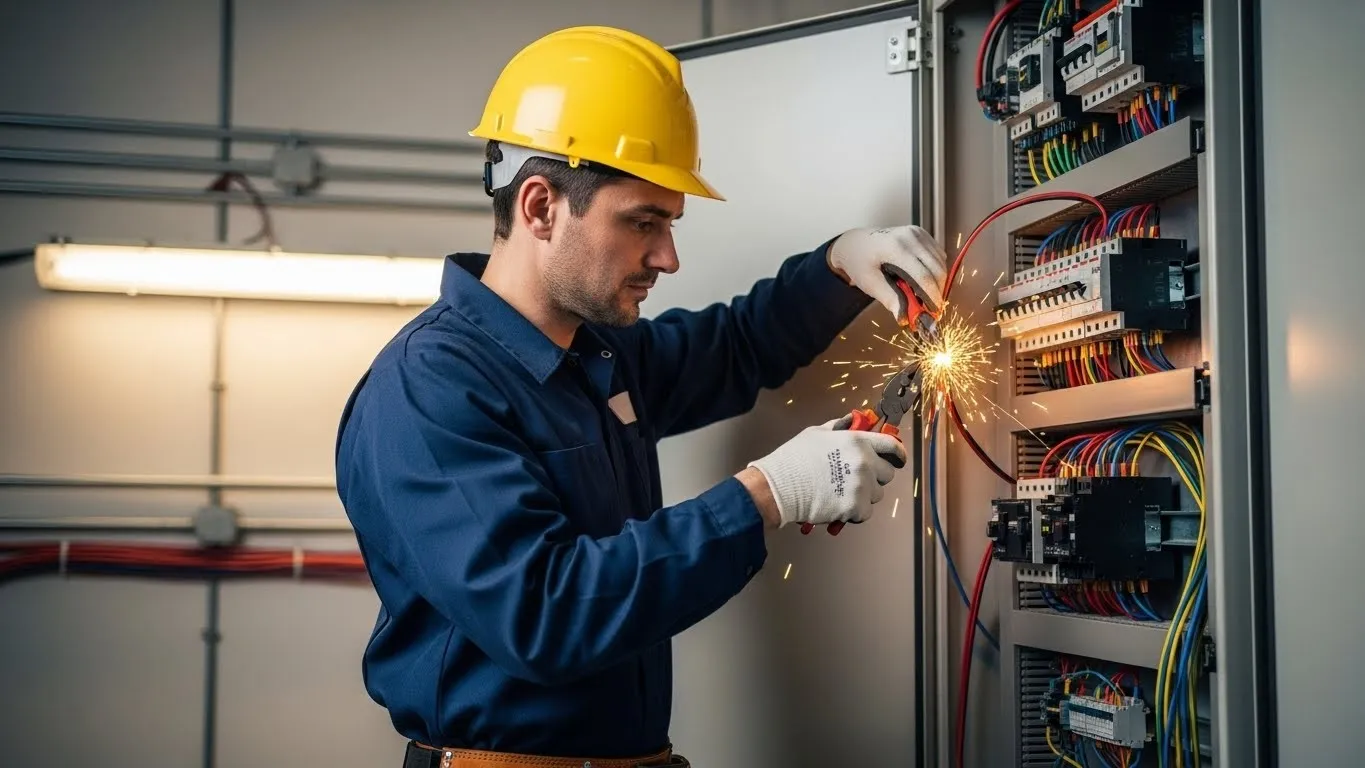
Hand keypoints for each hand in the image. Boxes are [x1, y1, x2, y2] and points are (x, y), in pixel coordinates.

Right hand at [742, 417, 905, 529]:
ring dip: (865, 495)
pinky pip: (866, 512)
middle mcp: (865, 462)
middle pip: (887, 474)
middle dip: (875, 477)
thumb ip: (839, 427)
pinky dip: (855, 513)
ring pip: (877, 494)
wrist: (780, 487)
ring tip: (842, 493)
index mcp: (858, 441)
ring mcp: (862, 486)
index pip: (892, 445)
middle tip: (855, 479)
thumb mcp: (816, 433)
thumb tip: (852, 420)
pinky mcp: (855, 507)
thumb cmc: (794, 459)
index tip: (898, 459)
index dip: (898, 453)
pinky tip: (839, 506)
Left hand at [828, 225, 948, 316]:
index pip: (923, 276)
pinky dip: (935, 269)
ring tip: (923, 294)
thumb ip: (889, 299)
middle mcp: (909, 237)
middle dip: (938, 291)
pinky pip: (938, 255)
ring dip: (937, 281)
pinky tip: (922, 279)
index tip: (934, 312)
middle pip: (937, 269)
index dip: (932, 296)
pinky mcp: (921, 233)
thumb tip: (905, 317)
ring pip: (941, 262)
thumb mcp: (869, 283)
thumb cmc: (859, 262)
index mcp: (895, 248)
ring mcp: (917, 233)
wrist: (854, 243)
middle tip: (931, 307)